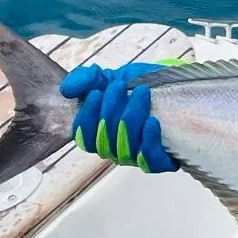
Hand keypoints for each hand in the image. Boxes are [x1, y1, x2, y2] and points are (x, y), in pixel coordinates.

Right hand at [60, 62, 179, 172]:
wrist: (170, 83)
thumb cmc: (136, 84)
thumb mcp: (109, 77)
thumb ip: (86, 80)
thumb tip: (66, 89)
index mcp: (98, 132)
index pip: (83, 137)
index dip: (86, 118)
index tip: (96, 93)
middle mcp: (114, 148)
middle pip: (104, 141)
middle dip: (111, 111)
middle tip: (120, 86)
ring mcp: (136, 156)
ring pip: (125, 149)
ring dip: (131, 119)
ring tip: (141, 93)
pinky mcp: (160, 159)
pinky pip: (149, 160)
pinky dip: (148, 141)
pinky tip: (152, 122)